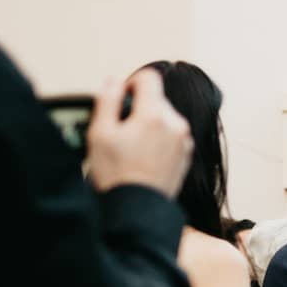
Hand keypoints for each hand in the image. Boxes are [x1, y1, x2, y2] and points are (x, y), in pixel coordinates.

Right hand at [84, 68, 191, 195]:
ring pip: (164, 118)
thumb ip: (107, 100)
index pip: (149, 78)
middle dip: (138, 107)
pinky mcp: (186, 155)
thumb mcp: (100, 132)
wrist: (137, 208)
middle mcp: (176, 124)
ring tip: (131, 147)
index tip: (120, 98)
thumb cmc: (117, 174)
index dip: (130, 83)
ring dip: (149, 124)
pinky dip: (159, 139)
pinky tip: (144, 156)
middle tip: (120, 130)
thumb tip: (114, 81)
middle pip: (156, 99)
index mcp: (154, 114)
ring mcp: (184, 141)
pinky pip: (171, 136)